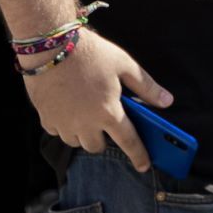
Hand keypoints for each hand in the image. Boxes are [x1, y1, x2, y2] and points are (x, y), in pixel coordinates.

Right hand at [20, 30, 170, 171]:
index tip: (144, 166)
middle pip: (96, 147)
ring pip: (76, 142)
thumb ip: (147, 87)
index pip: (128, 141)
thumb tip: (167, 102)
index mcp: (108, 112)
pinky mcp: (45, 118)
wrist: (51, 45)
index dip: (138, 155)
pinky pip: (57, 131)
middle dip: (104, 138)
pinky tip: (70, 108)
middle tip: (107, 121)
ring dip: (84, 134)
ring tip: (88, 112)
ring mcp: (63, 123)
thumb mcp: (125, 65)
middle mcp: (85, 123)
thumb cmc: (92, 54)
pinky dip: (65, 125)